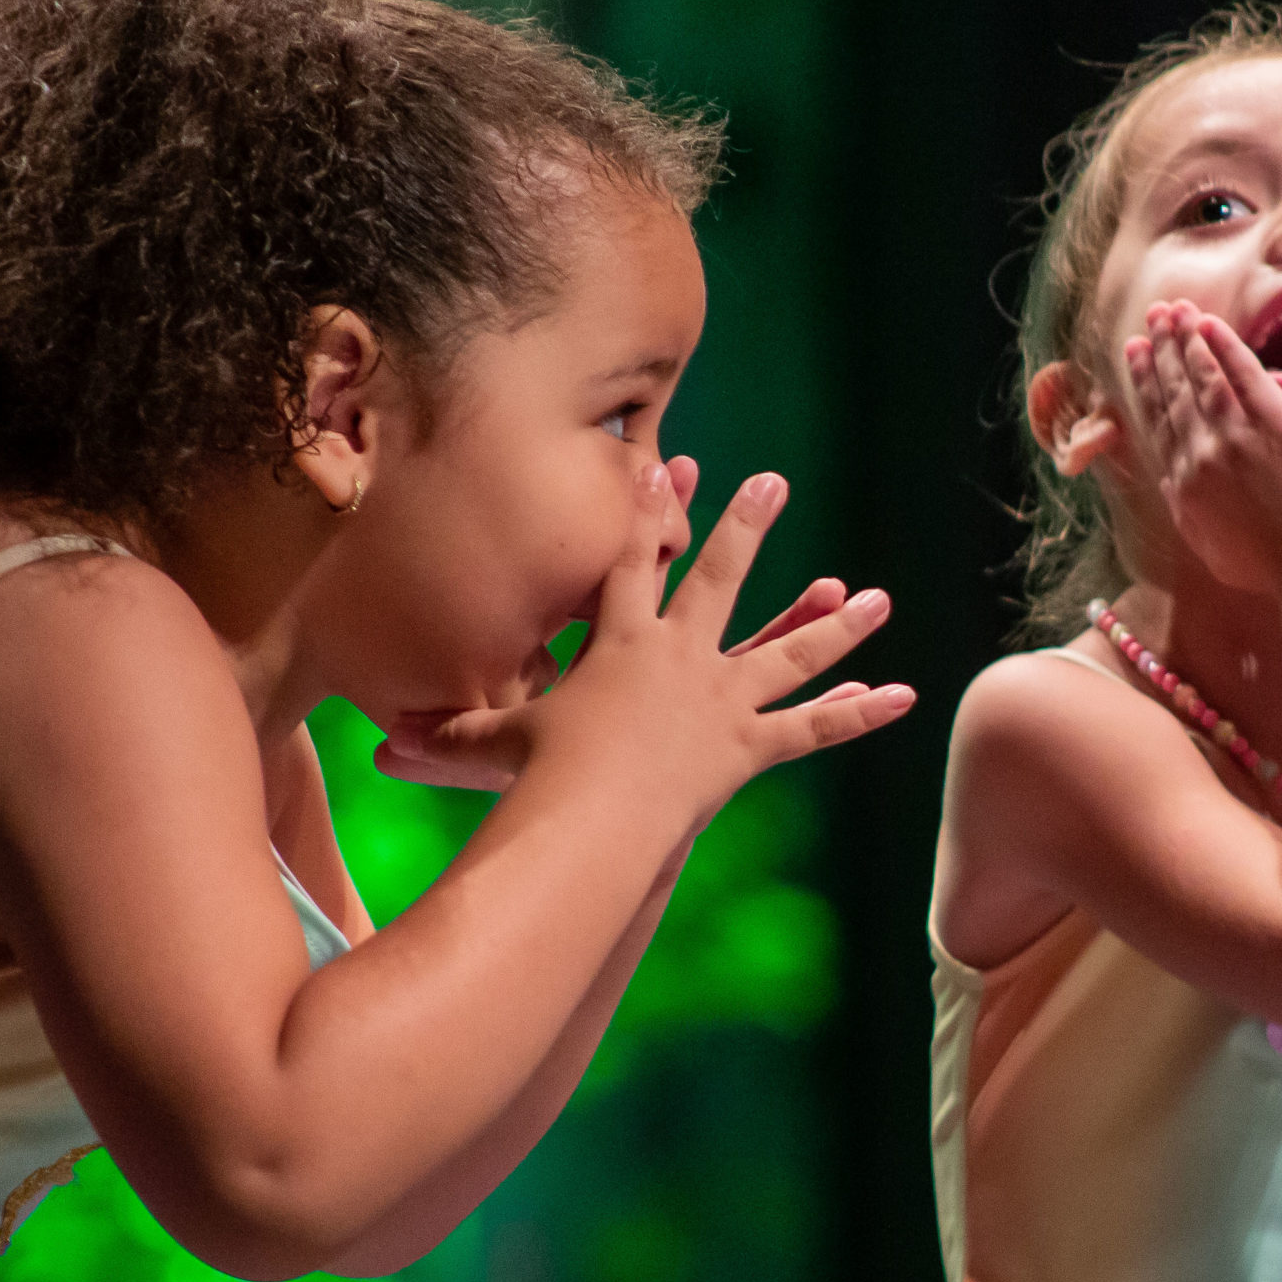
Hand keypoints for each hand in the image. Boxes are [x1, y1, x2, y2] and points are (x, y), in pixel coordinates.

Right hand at [379, 469, 911, 815]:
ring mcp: (720, 700)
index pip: (630, 559)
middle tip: (772, 482)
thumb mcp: (484, 752)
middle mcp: (678, 657)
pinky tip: (905, 696)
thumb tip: (376, 741)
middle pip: (718, 578)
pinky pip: (811, 730)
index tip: (662, 460)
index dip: (644, 507)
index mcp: (617, 643)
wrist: (589, 821)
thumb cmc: (532, 784)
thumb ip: (442, 737)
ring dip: (834, 624)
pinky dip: (857, 715)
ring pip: (787, 651)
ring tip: (874, 597)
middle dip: (745, 525)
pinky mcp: (747, 747)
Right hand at [1125, 301, 1281, 601]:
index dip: (1144, 384)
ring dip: (1185, 340)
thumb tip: (1172, 486)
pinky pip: (1242, 375)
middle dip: (1159, 351)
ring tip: (1175, 310)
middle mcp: (1198, 458)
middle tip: (1150, 318)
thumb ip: (1188, 510)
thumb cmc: (1274, 572)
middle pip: (1173, 393)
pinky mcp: (1274, 426)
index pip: (1159, 423)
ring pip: (1201, 378)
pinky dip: (1223, 347)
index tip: (1135, 355)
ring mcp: (1234, 440)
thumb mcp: (1211, 546)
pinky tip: (1211, 325)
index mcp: (1183, 487)